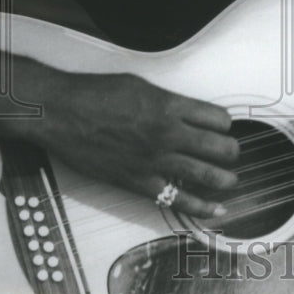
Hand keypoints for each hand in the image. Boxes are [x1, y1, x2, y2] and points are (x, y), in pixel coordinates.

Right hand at [35, 69, 238, 216]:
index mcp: (170, 105)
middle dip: (232, 152)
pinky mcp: (138, 181)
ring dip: (225, 178)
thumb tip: (185, 111)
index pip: (218, 118)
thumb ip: (167, 101)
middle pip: (221, 147)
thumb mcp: (141, 85)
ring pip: (207, 174)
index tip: (223, 127)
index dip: (225, 124)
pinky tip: (216, 209)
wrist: (61, 112)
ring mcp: (155, 159)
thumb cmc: (94, 94)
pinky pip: (178, 199)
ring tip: (231, 180)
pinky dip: (201, 206)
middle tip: (232, 154)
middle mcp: (168, 133)